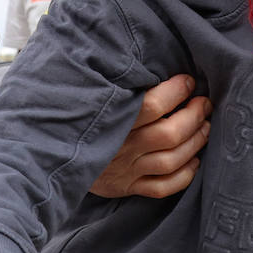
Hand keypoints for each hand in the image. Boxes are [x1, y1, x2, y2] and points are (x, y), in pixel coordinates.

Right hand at [89, 74, 210, 198]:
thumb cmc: (80, 118)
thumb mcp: (91, 96)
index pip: (153, 105)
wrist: (46, 157)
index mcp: (112, 120)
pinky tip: (194, 160)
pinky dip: (184, 175)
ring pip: (171, 160)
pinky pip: (163, 187)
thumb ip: (118, 84)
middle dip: (194, 116)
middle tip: (204, 104)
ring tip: (205, 127)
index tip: (189, 81)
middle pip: (169, 134)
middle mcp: (121, 147)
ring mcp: (126, 170)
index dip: (177, 91)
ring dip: (196, 143)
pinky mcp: (127, 188)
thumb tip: (153, 64)